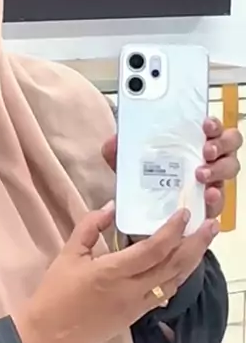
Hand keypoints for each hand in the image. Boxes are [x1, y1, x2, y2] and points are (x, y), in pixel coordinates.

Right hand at [14, 204, 217, 342]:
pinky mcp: (136, 316)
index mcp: (113, 273)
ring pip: (174, 281)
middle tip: (211, 224)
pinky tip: (182, 265)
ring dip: (192, 260)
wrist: (50, 336)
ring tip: (203, 241)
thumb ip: (91, 227)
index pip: (154, 250)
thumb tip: (112, 206)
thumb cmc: (56, 292)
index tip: (184, 212)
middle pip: (173, 266)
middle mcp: (132, 291)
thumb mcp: (69, 253)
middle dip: (195, 244)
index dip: (172, 230)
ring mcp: (137, 306)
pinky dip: (178, 277)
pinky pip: (164, 293)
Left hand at [102, 117, 241, 218]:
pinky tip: (208, 195)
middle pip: (229, 142)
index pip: (210, 125)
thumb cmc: (142, 183)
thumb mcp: (128, 165)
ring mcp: (211, 181)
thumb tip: (112, 142)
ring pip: (229, 168)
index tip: (205, 123)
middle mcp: (205, 158)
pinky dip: (216, 198)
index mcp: (188, 141)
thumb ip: (118, 153)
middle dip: (222, 142)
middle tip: (206, 149)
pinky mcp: (208, 206)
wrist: (143, 220)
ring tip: (201, 174)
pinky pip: (220, 201)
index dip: (212, 122)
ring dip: (219, 168)